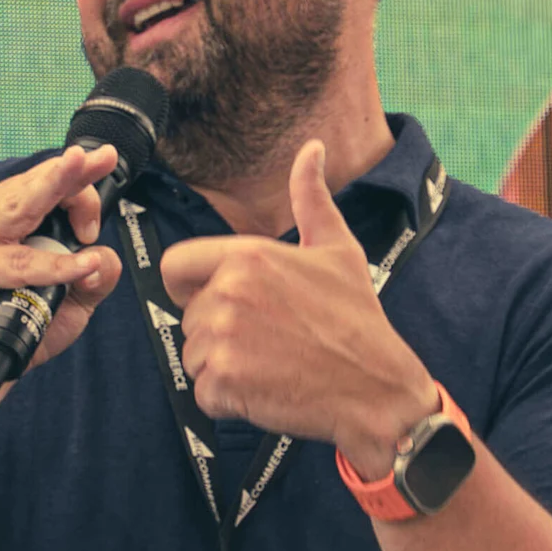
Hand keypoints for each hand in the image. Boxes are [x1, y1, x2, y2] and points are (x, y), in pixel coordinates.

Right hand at [0, 146, 120, 379]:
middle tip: (99, 155)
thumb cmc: (19, 323)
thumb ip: (94, 275)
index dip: (75, 173)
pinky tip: (84, 263)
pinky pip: (21, 263)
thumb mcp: (71, 298)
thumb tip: (105, 258)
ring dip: (57, 189)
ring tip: (84, 169)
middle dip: (70, 170)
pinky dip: (55, 264)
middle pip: (34, 188)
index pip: (41, 183)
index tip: (105, 164)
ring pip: (22, 210)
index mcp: (1, 215)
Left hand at [153, 140, 434, 472]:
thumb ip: (311, 198)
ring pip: (194, 357)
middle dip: (219, 335)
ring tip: (272, 365)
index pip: (175, 266)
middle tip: (270, 342)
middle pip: (189, 318)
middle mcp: (229, 291)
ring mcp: (224, 337)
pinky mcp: (225, 381)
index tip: (222, 303)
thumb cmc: (356, 320)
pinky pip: (204, 393)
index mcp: (247, 256)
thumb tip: (313, 149)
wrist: (376, 387)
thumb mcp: (337, 249)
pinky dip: (229, 401)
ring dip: (224, 369)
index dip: (191, 288)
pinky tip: (268, 389)